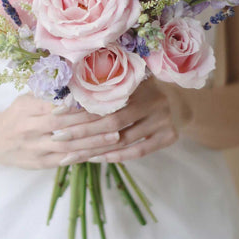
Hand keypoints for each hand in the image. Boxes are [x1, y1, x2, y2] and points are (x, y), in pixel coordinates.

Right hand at [0, 92, 131, 169]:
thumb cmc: (16, 115)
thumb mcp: (26, 98)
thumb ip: (47, 91)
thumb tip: (75, 75)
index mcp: (26, 108)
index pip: (55, 105)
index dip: (77, 104)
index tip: (100, 98)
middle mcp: (29, 129)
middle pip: (63, 126)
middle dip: (90, 122)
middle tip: (116, 116)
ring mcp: (34, 149)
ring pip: (67, 146)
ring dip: (93, 142)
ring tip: (116, 136)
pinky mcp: (40, 164)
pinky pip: (65, 161)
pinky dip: (84, 157)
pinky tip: (103, 153)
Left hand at [51, 79, 180, 165]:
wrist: (183, 101)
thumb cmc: (145, 88)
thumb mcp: (129, 80)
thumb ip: (105, 84)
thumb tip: (66, 94)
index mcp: (140, 83)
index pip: (104, 100)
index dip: (78, 109)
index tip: (55, 116)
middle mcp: (153, 101)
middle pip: (111, 122)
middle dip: (82, 132)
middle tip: (57, 140)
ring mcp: (162, 120)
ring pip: (122, 140)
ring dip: (94, 148)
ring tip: (71, 154)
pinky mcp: (169, 137)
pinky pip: (138, 150)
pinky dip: (115, 156)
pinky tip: (96, 159)